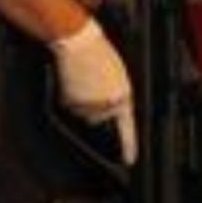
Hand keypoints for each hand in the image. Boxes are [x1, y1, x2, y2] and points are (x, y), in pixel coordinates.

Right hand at [49, 18, 137, 165]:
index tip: (130, 161)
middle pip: (99, 118)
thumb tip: (113, 105)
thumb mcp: (117, 73)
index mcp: (123, 97)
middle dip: (96, 107)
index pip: (127, 129)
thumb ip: (118, 93)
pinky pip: (71, 106)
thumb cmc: (99, 52)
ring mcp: (88, 106)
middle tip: (93, 84)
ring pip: (84, 113)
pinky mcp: (71, 103)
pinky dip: (71, 96)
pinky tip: (74, 80)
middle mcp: (107, 106)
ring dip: (83, 101)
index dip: (129, 146)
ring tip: (84, 78)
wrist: (79, 41)